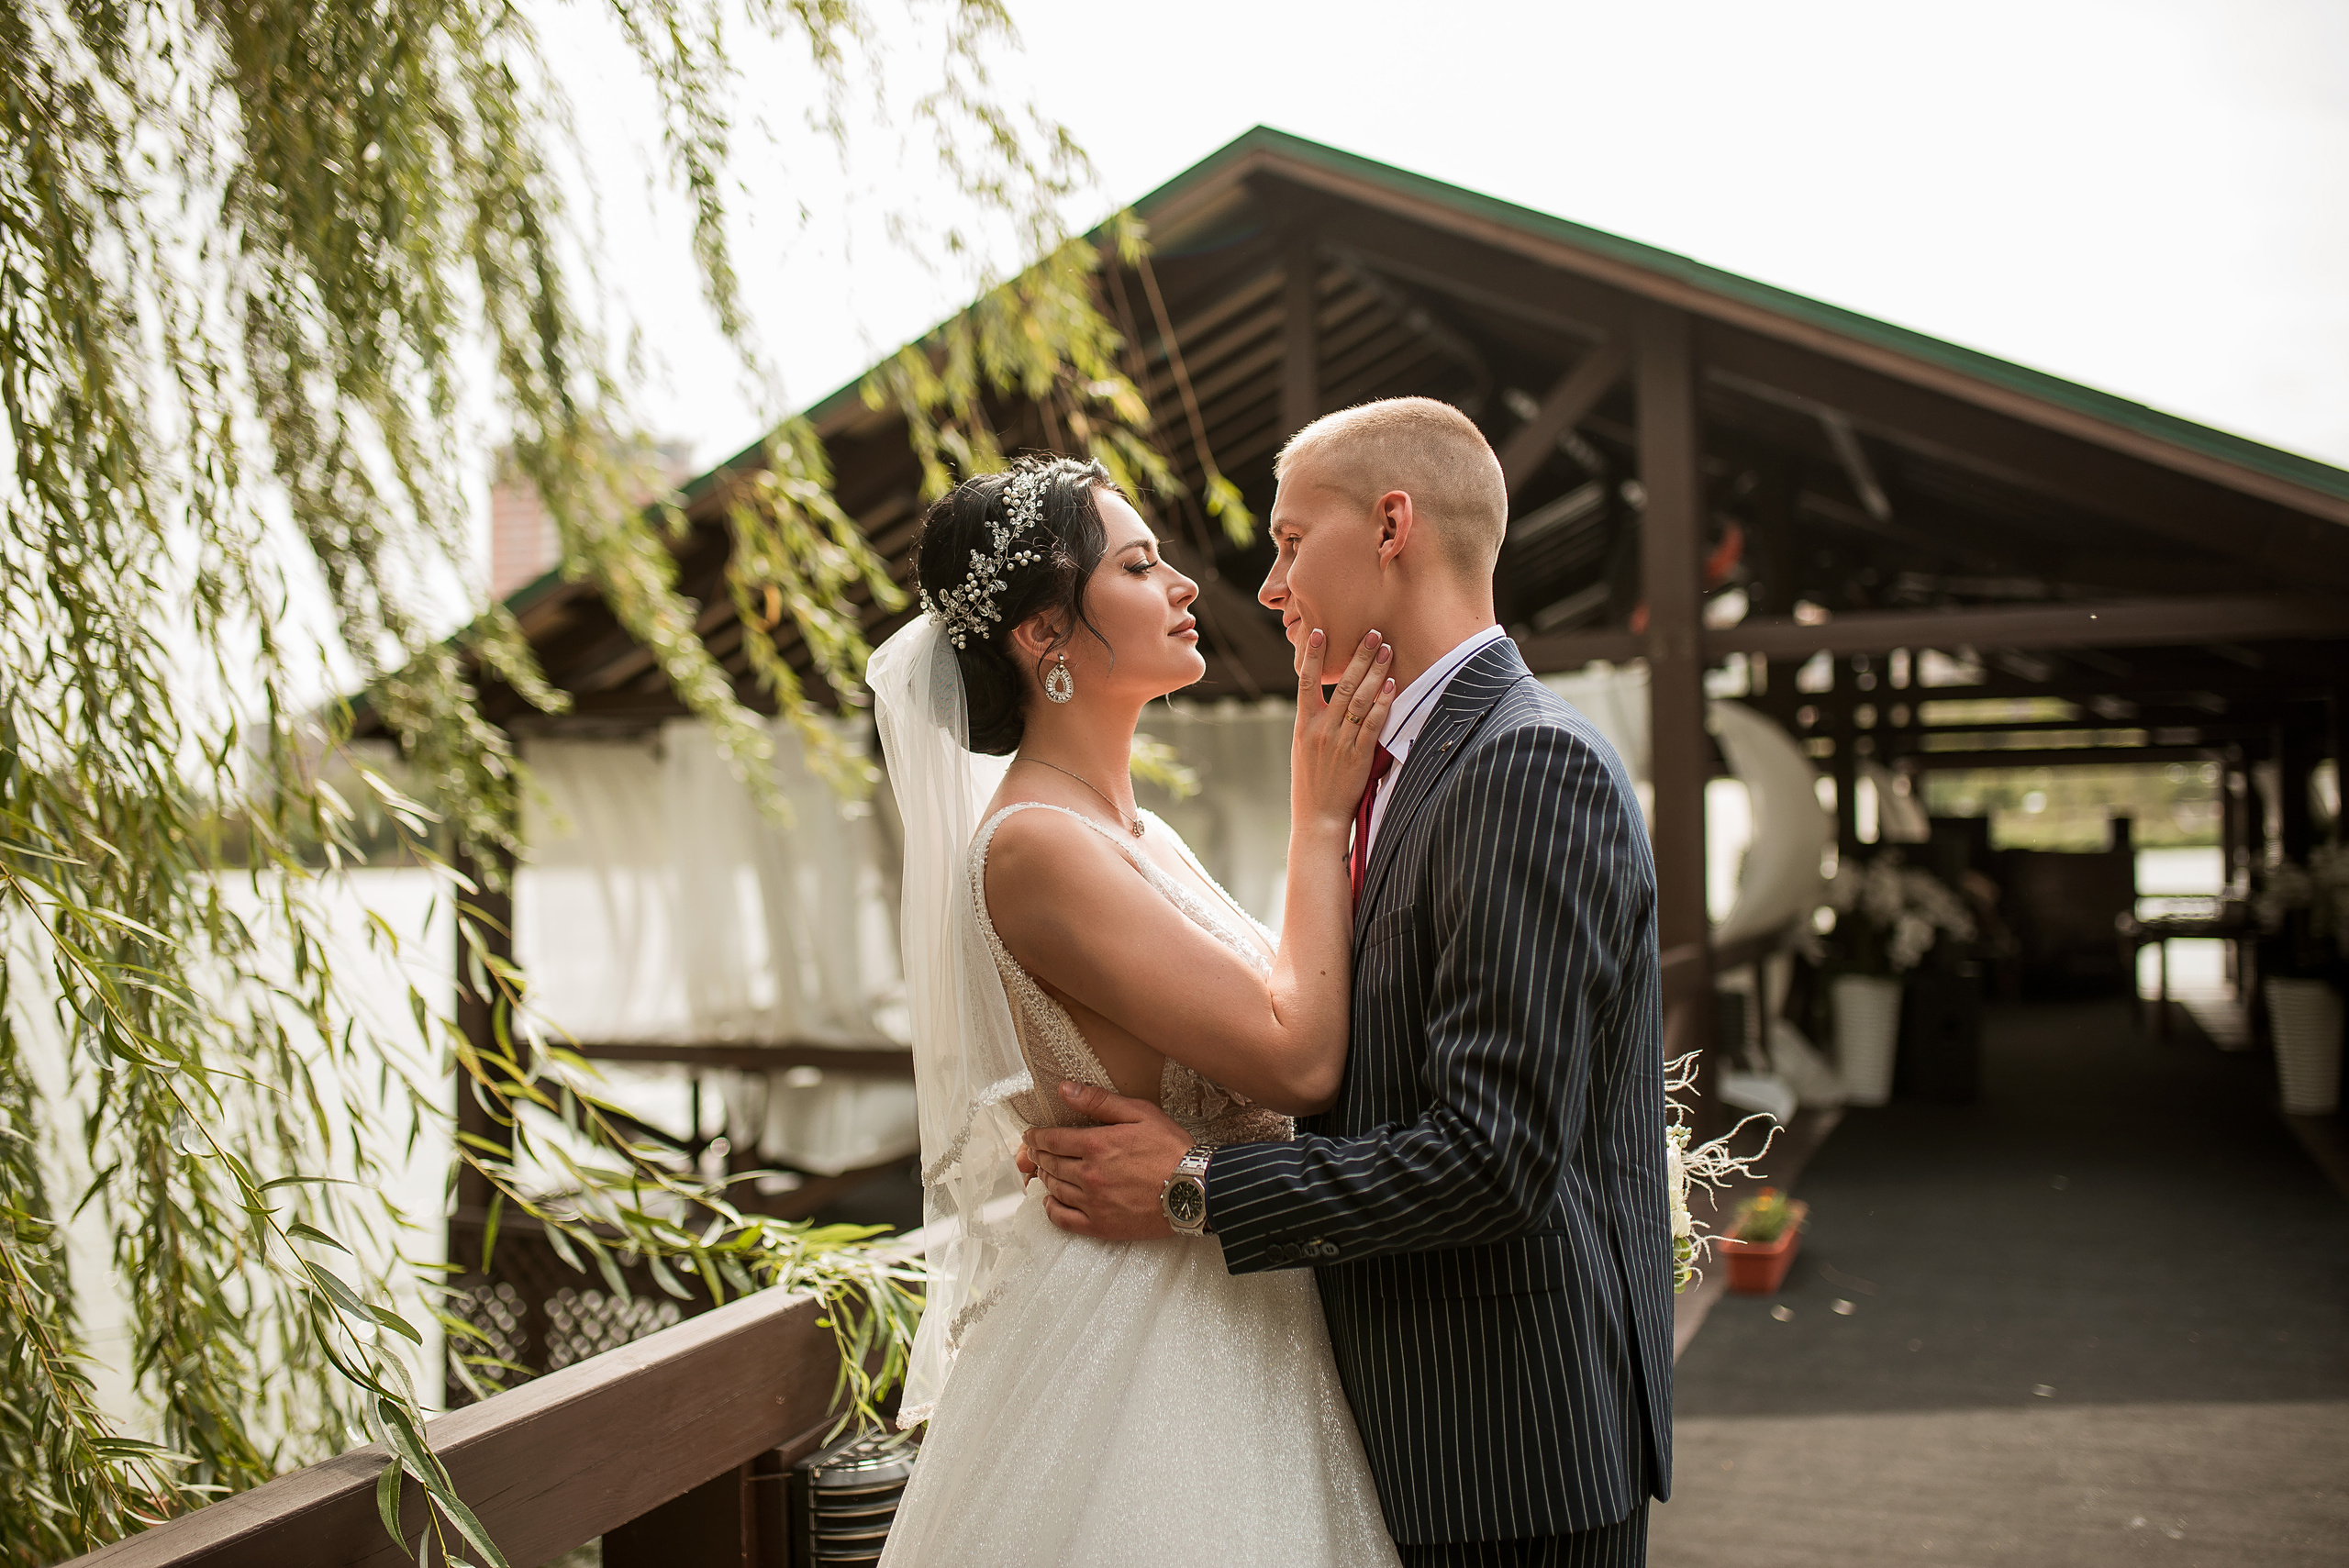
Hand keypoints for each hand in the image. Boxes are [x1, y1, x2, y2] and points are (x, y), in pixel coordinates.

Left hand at [1020, 1082, 1193, 1239]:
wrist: (1195, 1190)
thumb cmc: (1172, 1150)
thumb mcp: (1140, 1113)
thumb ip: (1099, 1100)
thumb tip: (1065, 1089)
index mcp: (1097, 1145)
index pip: (1052, 1140)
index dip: (1036, 1136)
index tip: (1031, 1135)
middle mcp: (1089, 1175)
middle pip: (1050, 1164)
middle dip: (1039, 1155)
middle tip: (1035, 1151)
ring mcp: (1093, 1203)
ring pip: (1054, 1188)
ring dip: (1044, 1177)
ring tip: (1044, 1170)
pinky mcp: (1101, 1225)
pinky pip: (1064, 1220)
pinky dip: (1051, 1209)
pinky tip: (1050, 1201)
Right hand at [1291, 628, 1397, 834]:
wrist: (1317, 818)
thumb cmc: (1312, 784)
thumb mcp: (1302, 750)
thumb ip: (1314, 723)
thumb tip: (1326, 699)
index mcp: (1303, 725)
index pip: (1305, 682)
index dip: (1314, 656)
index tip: (1320, 632)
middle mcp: (1320, 730)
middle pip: (1341, 684)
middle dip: (1358, 656)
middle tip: (1373, 633)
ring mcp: (1339, 742)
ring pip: (1358, 699)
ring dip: (1374, 672)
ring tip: (1386, 650)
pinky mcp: (1358, 756)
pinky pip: (1372, 723)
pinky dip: (1382, 703)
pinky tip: (1392, 685)